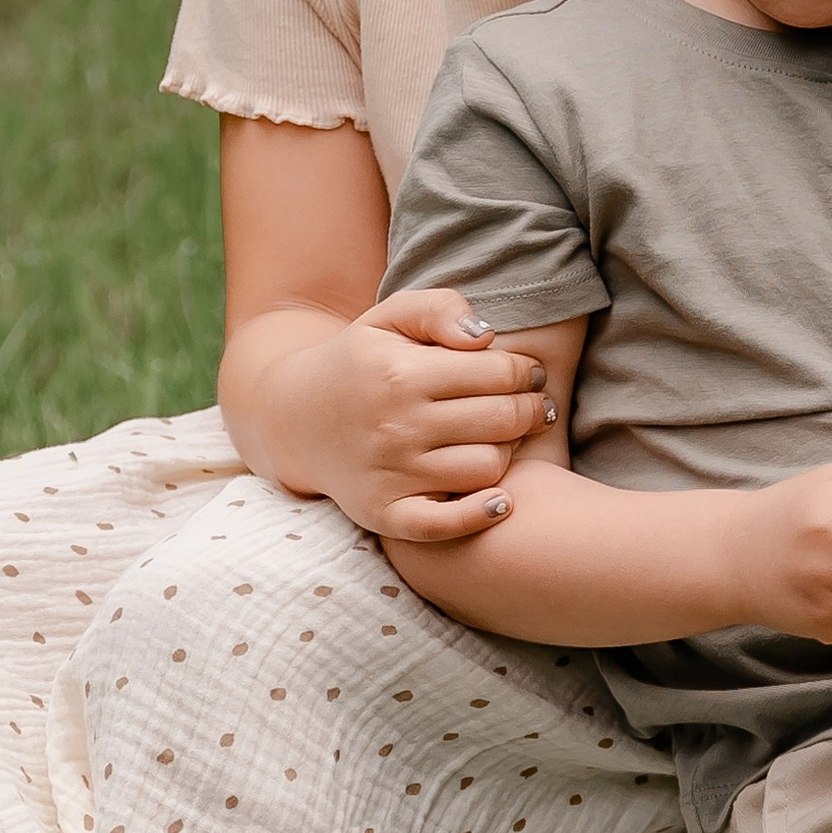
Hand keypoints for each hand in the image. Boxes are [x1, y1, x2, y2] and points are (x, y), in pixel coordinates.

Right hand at [294, 286, 557, 539]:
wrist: (297, 419)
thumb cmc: (361, 363)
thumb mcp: (389, 318)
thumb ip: (439, 308)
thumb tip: (485, 337)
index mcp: (401, 373)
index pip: (498, 373)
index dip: (526, 372)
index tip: (529, 375)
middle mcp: (396, 425)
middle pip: (503, 420)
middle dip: (531, 409)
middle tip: (534, 406)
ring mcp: (390, 473)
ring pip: (489, 467)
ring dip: (509, 453)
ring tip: (504, 438)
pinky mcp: (385, 513)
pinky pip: (447, 524)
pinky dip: (481, 515)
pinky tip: (502, 500)